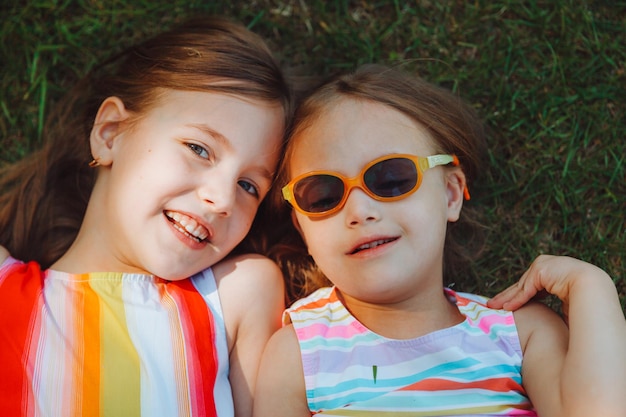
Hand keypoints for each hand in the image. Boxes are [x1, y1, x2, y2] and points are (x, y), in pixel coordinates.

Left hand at [487, 254, 611, 320]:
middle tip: (494, 304)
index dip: (519, 296)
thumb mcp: (567, 299)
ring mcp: (542, 265)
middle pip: (522, 284)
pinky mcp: (540, 270)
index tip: (508, 305)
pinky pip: (525, 289)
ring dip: (506, 298)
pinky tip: (506, 308)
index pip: (531, 285)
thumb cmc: (587, 297)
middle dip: (507, 296)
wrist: (594, 286)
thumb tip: (551, 318)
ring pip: (520, 286)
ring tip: (494, 306)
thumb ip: (556, 302)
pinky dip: (515, 299)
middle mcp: (547, 265)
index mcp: (554, 271)